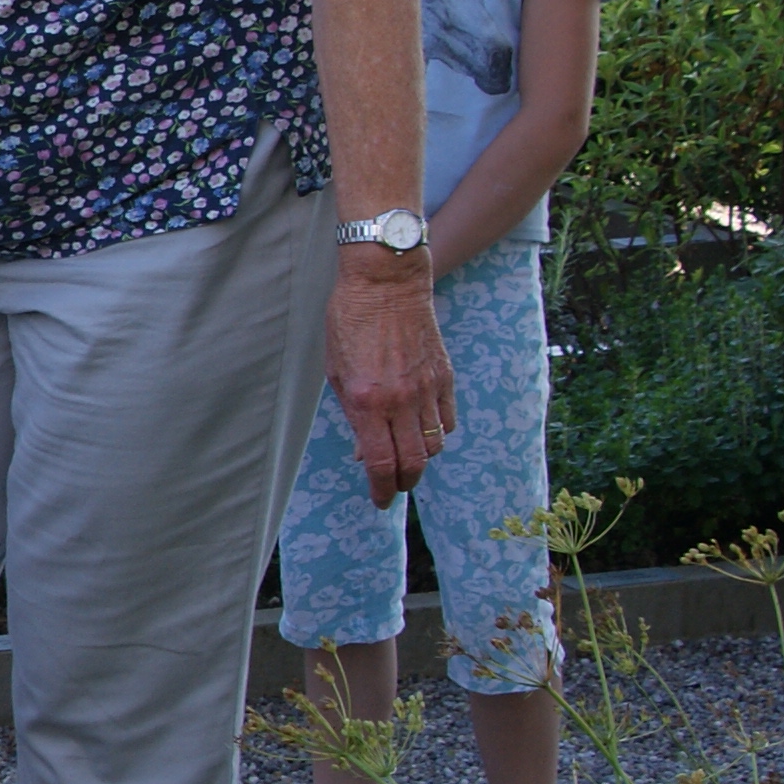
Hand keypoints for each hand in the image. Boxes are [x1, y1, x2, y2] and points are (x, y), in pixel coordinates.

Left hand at [326, 254, 453, 509]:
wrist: (386, 282)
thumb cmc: (350, 321)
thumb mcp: (336, 371)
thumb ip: (352, 415)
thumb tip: (365, 453)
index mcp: (366, 401)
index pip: (380, 464)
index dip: (381, 490)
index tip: (379, 501)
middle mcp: (400, 400)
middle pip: (412, 464)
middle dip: (402, 483)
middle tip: (393, 486)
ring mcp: (426, 388)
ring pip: (433, 445)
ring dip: (420, 459)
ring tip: (406, 456)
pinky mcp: (444, 376)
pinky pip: (447, 420)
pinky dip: (437, 433)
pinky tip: (423, 430)